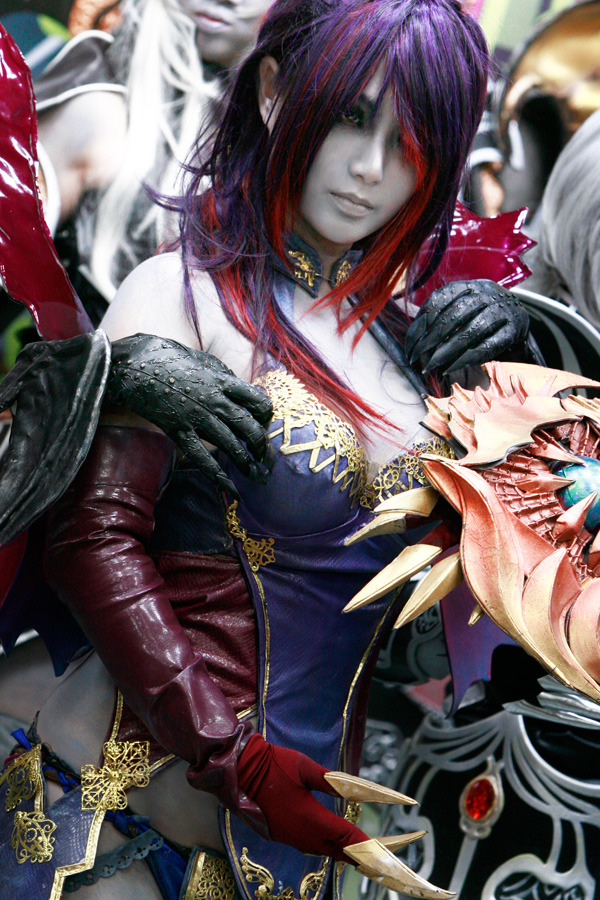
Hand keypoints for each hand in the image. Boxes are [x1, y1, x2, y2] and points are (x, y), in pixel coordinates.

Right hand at [107, 334, 273, 497]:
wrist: (133, 365)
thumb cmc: (167, 356)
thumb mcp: (203, 359)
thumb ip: (223, 375)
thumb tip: (238, 387)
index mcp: (223, 381)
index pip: (259, 402)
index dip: (267, 416)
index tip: (264, 423)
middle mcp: (215, 402)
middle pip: (250, 429)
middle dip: (262, 447)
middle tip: (267, 459)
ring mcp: (197, 418)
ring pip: (232, 446)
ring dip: (249, 464)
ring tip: (259, 476)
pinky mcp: (179, 431)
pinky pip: (203, 459)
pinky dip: (220, 478)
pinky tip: (234, 491)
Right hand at [237, 734, 368, 859]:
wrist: (241, 769)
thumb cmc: (274, 764)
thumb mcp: (305, 767)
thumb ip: (330, 780)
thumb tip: (353, 787)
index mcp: (308, 817)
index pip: (342, 835)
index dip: (361, 843)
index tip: (379, 849)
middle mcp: (299, 833)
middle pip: (333, 849)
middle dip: (354, 853)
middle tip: (373, 859)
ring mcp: (288, 836)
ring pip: (319, 850)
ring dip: (338, 851)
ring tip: (356, 854)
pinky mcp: (279, 835)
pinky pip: (307, 846)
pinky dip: (322, 847)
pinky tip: (328, 844)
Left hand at [405, 279, 529, 373]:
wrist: (519, 319)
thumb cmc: (482, 316)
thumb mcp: (463, 309)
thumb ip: (441, 318)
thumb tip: (413, 341)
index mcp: (470, 285)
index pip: (440, 299)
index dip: (422, 322)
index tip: (410, 344)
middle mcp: (487, 293)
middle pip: (453, 315)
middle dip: (430, 339)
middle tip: (415, 358)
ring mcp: (503, 310)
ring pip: (470, 331)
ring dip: (446, 351)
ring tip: (430, 366)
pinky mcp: (514, 330)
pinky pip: (487, 346)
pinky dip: (466, 359)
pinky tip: (450, 368)